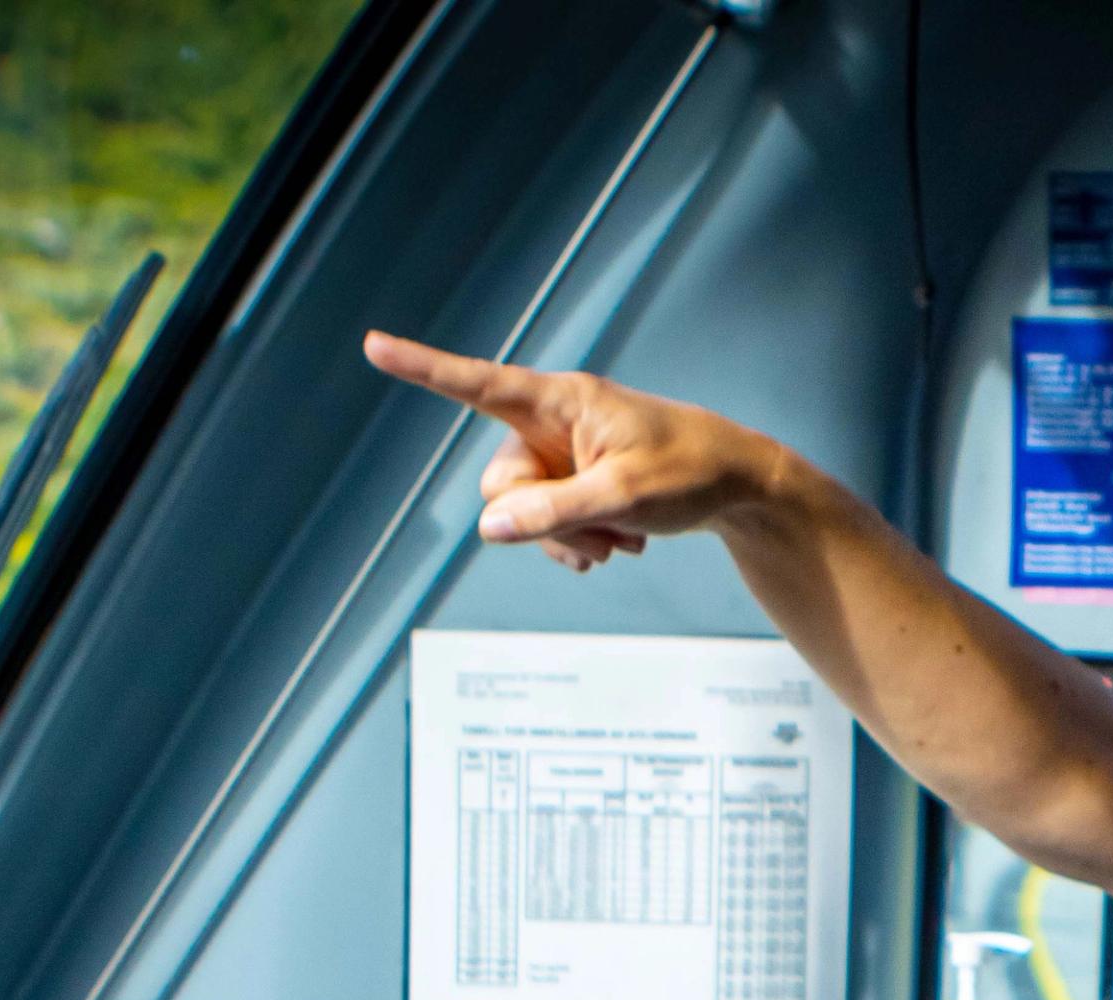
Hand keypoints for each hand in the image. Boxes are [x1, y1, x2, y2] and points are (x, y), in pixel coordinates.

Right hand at [361, 331, 780, 571]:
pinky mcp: (577, 482)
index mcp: (562, 402)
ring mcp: (564, 456)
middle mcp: (554, 424)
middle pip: (501, 485)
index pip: (478, 383)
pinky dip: (582, 541)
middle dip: (542, 524)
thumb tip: (489, 529)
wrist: (739, 486)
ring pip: (525, 514)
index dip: (423, 368)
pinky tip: (625, 542)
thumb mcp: (624, 497)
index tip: (374, 344)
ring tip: (623, 541)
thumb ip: (554, 513)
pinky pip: (548, 524)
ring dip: (569, 540)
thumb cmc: (690, 473)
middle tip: (602, 539)